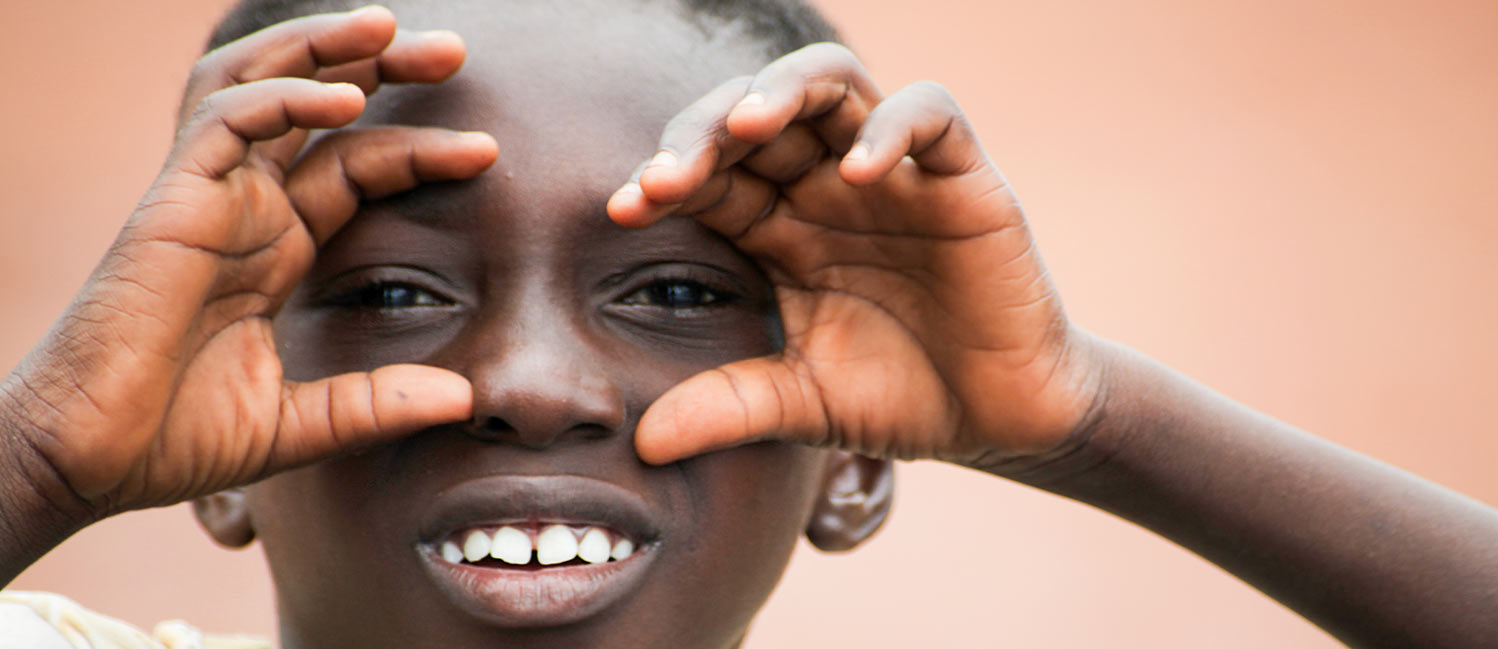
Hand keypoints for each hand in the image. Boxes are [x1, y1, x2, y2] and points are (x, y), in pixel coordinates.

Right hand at [0, 7, 494, 516]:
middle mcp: (246, 210)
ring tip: (390, 28)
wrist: (89, 463)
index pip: (357, 169)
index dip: (420, 152)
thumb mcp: (301, 423)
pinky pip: (222, 122)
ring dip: (324, 50)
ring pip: (262, 86)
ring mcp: (207, 199)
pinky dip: (280, 99)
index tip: (489, 152)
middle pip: (316, 106)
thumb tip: (464, 400)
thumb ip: (376, 405)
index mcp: (277, 247)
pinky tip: (340, 100)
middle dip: (382, 66)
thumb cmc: (174, 440)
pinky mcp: (170, 205)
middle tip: (457, 50)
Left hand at [608, 43, 1102, 471]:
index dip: (665, 179)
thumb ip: (728, 409)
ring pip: (833, 85)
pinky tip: (859, 169)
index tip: (625, 209)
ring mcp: (894, 174)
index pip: (711, 177)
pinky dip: (894, 127)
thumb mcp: (802, 404)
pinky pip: (931, 114)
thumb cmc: (900, 396)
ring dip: (784, 92)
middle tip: (668, 176)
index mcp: (780, 228)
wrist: (1001, 418)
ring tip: (747, 127)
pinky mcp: (963, 177)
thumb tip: (642, 445)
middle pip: (754, 115)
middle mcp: (827, 186)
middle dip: (703, 132)